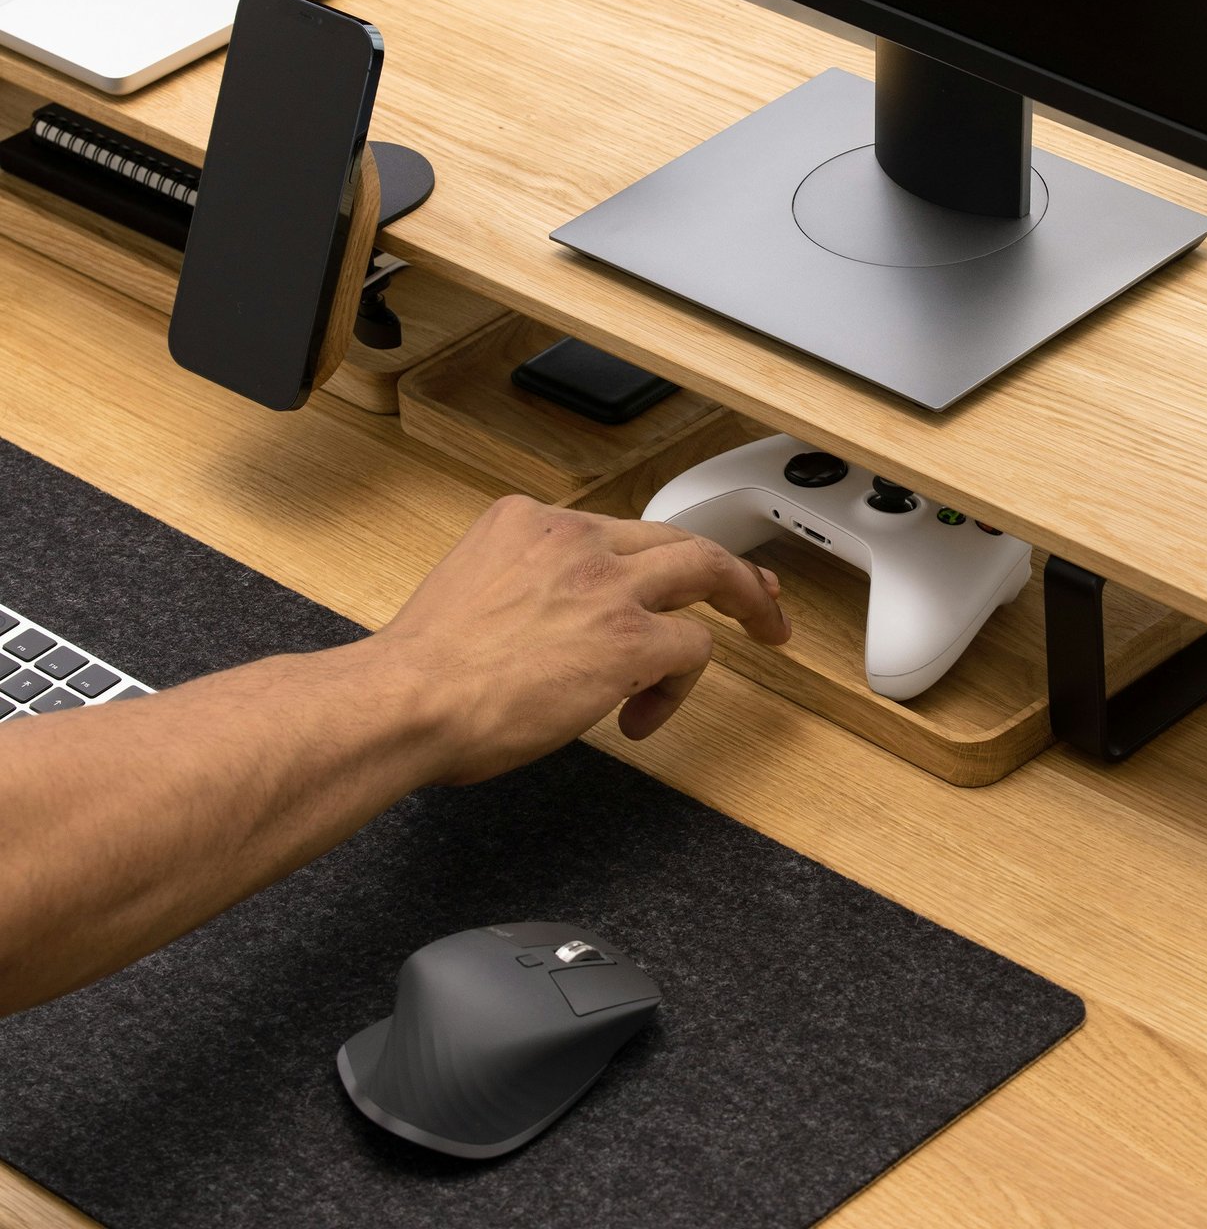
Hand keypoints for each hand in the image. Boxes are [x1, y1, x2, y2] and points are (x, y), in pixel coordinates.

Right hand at [369, 495, 788, 783]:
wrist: (408, 700)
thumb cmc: (422, 673)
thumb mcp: (470, 591)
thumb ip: (522, 588)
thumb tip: (552, 625)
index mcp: (527, 521)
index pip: (618, 532)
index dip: (660, 557)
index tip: (680, 576)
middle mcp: (573, 539)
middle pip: (677, 537)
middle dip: (729, 565)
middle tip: (760, 592)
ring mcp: (607, 583)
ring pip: (706, 570)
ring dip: (745, 602)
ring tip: (766, 632)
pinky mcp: (631, 637)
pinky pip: (691, 649)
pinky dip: (679, 686)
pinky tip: (641, 716)